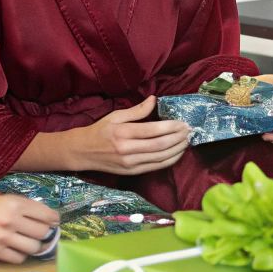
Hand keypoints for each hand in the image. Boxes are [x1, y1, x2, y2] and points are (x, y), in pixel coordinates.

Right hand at [0, 194, 59, 263]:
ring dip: (35, 245)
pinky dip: (21, 255)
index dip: (54, 219)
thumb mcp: (1, 198)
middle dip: (45, 232)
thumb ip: (22, 206)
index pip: (46, 214)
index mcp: (14, 203)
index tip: (54, 221)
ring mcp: (4, 238)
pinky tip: (16, 249)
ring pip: (34, 247)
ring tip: (29, 241)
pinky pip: (19, 258)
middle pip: (43, 232)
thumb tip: (46, 216)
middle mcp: (11, 220)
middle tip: (40, 231)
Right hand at [72, 96, 191, 174]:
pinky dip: (170, 160)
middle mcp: (127, 149)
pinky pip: (155, 167)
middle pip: (160, 145)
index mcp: (122, 132)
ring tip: (187, 141)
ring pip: (160, 157)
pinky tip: (178, 153)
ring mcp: (130, 163)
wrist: (82, 152)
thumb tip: (154, 99)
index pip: (153, 130)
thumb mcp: (115, 116)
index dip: (171, 127)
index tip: (183, 123)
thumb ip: (137, 110)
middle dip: (178, 138)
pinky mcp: (131, 172)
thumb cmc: (99, 131)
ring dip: (177, 149)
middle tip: (189, 131)